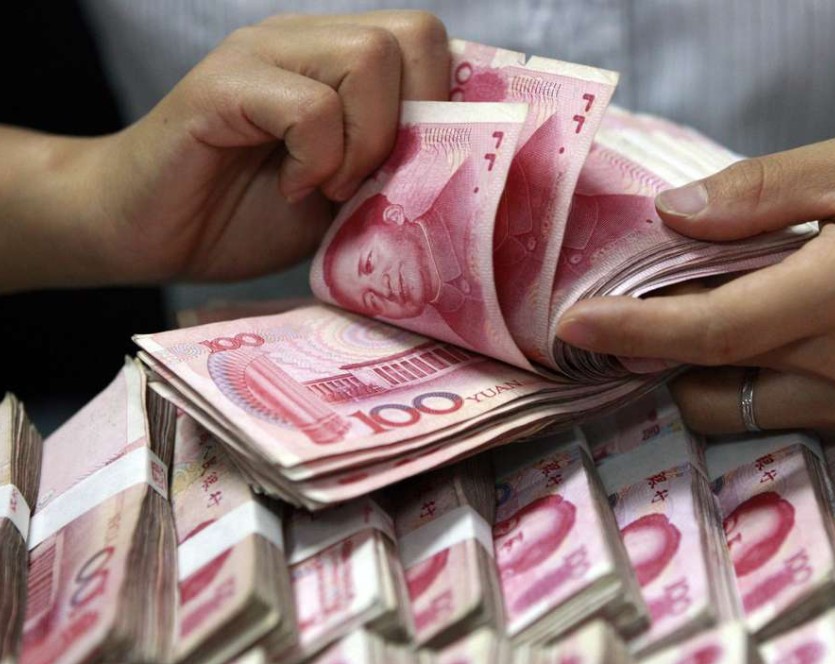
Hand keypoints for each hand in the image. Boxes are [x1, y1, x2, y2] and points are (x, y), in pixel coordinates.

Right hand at [0, 11, 448, 290]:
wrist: (150, 231)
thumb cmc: (247, 215)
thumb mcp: (346, 197)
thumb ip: (393, 169)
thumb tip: (457, 172)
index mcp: (341, 61)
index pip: (431, 42)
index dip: (447, 105)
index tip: (420, 169)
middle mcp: (306, 41)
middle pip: (415, 34)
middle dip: (415, 120)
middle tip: (374, 177)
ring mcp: (262, 54)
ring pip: (368, 56)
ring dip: (366, 139)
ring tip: (330, 185)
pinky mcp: (222, 87)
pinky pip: (309, 106)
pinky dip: (316, 159)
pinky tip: (292, 189)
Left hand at [556, 135, 834, 433]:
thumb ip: (760, 193)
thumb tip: (671, 216)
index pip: (708, 329)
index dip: (632, 330)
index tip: (573, 324)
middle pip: (704, 381)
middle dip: (651, 351)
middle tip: (635, 302)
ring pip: (731, 410)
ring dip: (691, 373)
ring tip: (695, 314)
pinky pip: (772, 415)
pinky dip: (735, 383)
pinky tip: (746, 335)